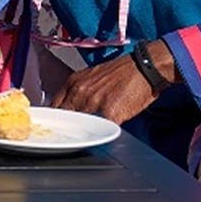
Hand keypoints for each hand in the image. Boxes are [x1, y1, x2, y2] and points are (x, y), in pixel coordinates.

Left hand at [50, 48, 167, 124]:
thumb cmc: (123, 72)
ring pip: (80, 125)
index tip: (58, 125)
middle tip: (72, 134)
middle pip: (65, 118)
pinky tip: (104, 134)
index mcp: (74, 82)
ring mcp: (94, 102)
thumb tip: (71, 107)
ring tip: (90, 135)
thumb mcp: (93, 77)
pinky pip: (101, 129)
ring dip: (85, 132)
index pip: (55, 106)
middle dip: (68, 127)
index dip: (56, 118)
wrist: (146, 66)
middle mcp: (80, 91)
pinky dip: (102, 134)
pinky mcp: (110, 112)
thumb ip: (80, 92)